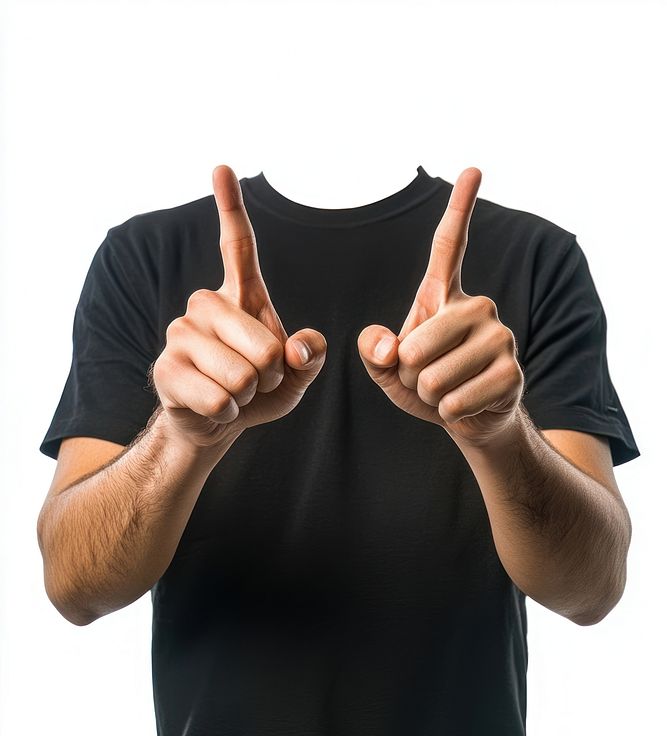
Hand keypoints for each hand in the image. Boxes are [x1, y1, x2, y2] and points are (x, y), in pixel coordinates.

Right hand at [152, 164, 326, 451]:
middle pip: (265, 347)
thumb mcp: (296, 374)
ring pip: (242, 377)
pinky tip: (217, 407)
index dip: (231, 206)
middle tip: (257, 379)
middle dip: (272, 376)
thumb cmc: (259, 390)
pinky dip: (229, 413)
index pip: (237, 245)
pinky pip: (220, 400)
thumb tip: (299, 349)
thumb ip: (310, 357)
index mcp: (239, 295)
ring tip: (235, 391)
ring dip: (249, 395)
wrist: (216, 423)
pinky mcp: (165, 369)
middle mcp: (204, 304)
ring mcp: (180, 334)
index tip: (222, 167)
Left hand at [357, 167, 523, 448]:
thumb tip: (386, 347)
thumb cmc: (425, 384)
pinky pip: (455, 399)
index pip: (450, 246)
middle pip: (416, 345)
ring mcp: (500, 337)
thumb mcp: (387, 368)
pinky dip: (447, 410)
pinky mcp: (511, 371)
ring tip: (444, 389)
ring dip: (428, 394)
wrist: (467, 417)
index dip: (460, 207)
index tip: (472, 169)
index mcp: (445, 295)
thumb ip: (373, 351)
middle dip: (407, 374)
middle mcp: (478, 306)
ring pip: (433, 376)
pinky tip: (461, 404)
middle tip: (425, 375)